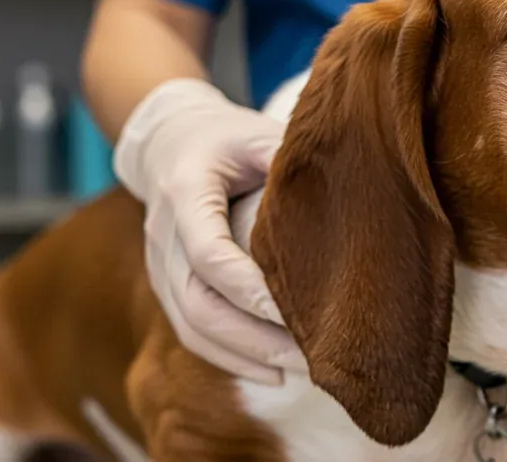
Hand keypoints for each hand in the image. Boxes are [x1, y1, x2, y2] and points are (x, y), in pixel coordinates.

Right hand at [114, 78, 306, 384]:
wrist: (169, 141)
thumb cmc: (227, 137)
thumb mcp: (258, 134)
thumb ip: (291, 162)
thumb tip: (349, 192)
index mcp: (185, 189)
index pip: (208, 251)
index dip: (247, 287)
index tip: (294, 311)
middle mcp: (163, 231)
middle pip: (197, 301)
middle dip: (252, 337)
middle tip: (307, 355)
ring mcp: (158, 262)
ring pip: (190, 325)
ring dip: (243, 355)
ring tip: (297, 369)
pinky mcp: (165, 283)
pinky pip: (189, 331)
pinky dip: (228, 357)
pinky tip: (271, 373)